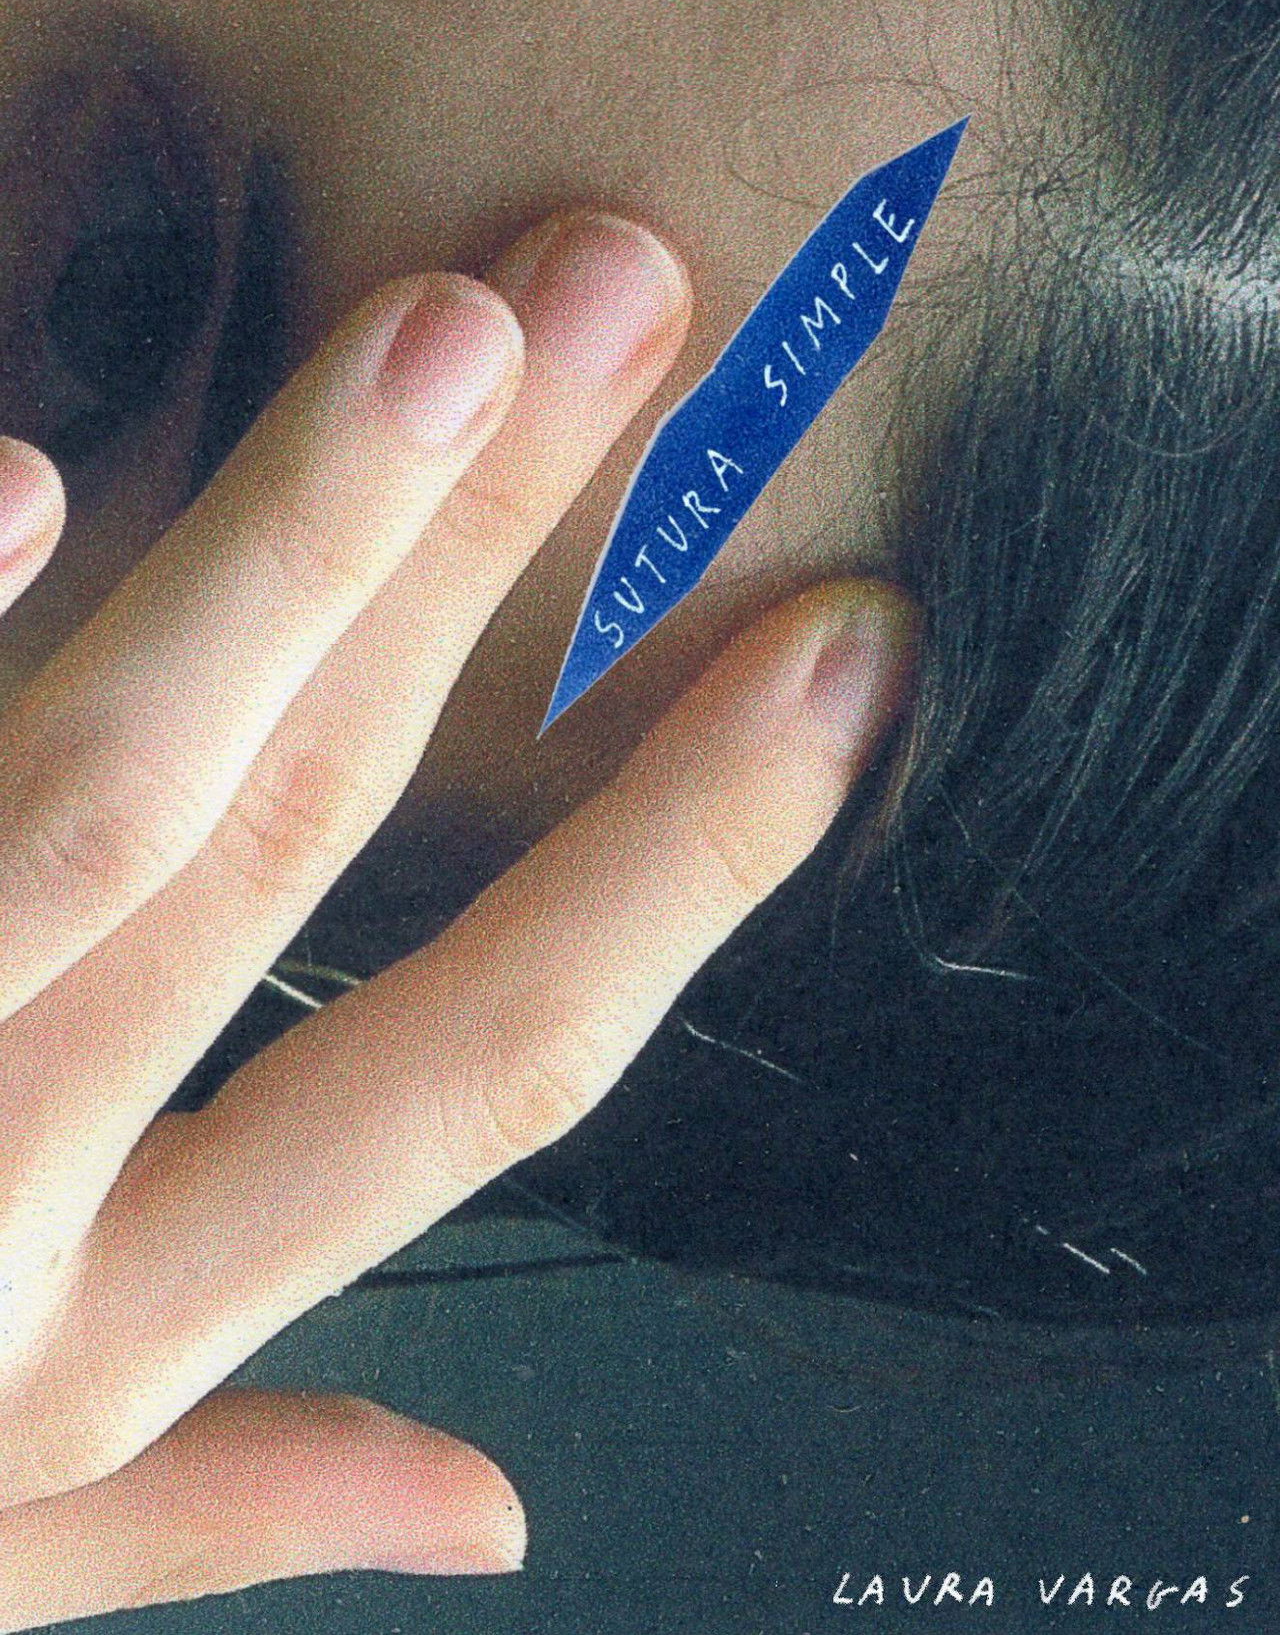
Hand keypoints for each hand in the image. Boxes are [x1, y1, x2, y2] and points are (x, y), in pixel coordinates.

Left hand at [0, 208, 914, 1627]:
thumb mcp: (2, 1563)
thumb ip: (239, 1503)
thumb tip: (501, 1505)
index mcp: (110, 1339)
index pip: (491, 1072)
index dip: (694, 863)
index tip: (845, 660)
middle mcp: (3, 1201)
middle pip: (309, 842)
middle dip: (498, 574)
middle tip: (638, 311)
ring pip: (103, 792)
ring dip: (295, 548)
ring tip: (460, 321)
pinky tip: (12, 460)